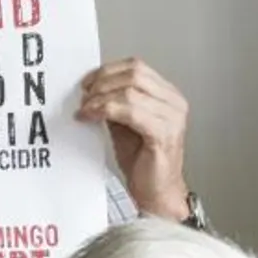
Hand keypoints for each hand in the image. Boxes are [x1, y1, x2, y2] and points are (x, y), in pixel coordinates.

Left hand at [75, 58, 189, 219]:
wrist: (156, 191)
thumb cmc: (142, 159)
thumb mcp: (124, 123)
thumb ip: (114, 103)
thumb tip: (89, 89)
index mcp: (168, 95)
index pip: (137, 66)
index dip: (107, 70)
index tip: (85, 83)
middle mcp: (174, 103)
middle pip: (134, 74)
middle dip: (101, 83)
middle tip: (83, 98)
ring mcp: (172, 118)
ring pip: (130, 91)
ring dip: (100, 98)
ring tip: (85, 111)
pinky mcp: (163, 134)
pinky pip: (131, 112)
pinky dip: (105, 111)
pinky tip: (90, 118)